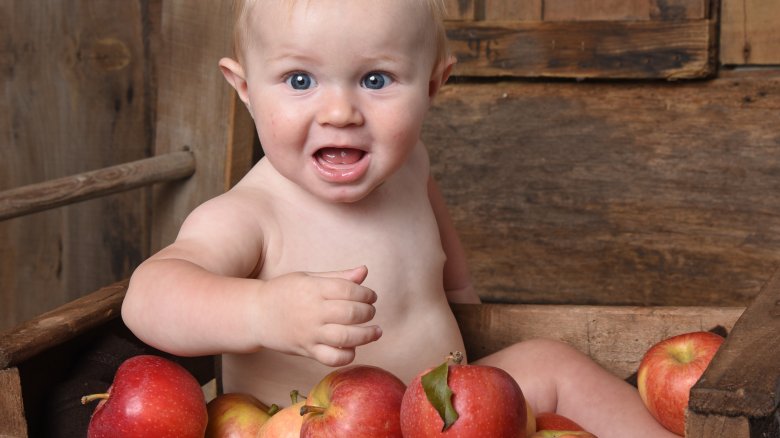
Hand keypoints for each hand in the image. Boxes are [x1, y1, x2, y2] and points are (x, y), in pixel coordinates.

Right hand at [252, 266, 381, 366]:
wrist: (255, 314)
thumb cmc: (284, 292)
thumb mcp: (308, 278)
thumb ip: (338, 277)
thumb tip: (364, 271)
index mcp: (312, 289)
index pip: (348, 290)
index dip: (365, 293)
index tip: (370, 296)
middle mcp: (311, 311)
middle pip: (350, 313)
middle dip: (368, 312)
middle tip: (370, 311)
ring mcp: (309, 333)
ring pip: (345, 338)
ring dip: (366, 335)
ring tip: (375, 331)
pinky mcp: (306, 350)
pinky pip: (332, 358)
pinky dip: (347, 355)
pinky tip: (353, 348)